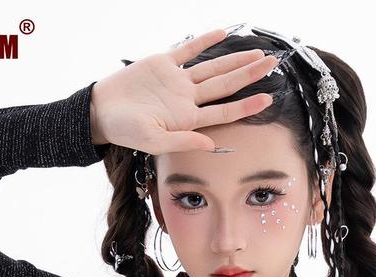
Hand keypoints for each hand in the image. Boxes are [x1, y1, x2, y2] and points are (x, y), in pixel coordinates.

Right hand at [89, 26, 278, 154]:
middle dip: (250, 75)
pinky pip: (188, 50)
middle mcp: (187, 99)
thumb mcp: (154, 142)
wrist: (102, 112)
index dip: (246, 105)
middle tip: (273, 64)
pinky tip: (222, 35)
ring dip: (235, 60)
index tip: (268, 98)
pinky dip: (205, 42)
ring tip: (258, 53)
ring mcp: (177, 80)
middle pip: (225, 85)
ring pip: (213, 68)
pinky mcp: (163, 63)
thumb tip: (211, 144)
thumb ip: (183, 141)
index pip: (224, 111)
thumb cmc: (126, 131)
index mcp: (188, 119)